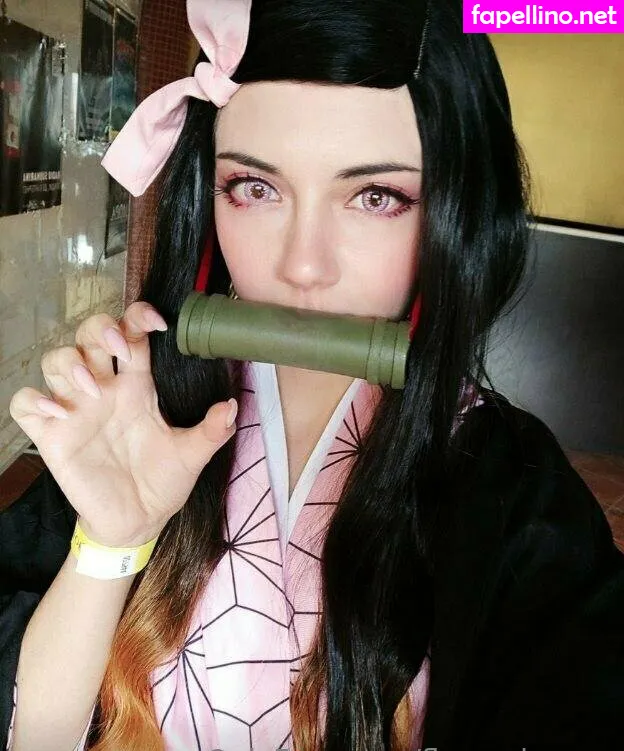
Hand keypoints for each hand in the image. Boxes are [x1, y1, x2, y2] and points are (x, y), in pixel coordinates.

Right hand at [9, 302, 236, 546]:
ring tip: (92, 388)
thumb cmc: (162, 482)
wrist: (138, 521)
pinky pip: (25, 404)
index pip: (131, 333)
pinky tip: (58, 412)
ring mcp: (76, 410)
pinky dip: (34, 399)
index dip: (138, 316)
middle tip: (120, 350)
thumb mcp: (191, 455)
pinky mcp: (53, 435)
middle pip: (89, 335)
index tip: (157, 323)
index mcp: (138, 387)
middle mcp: (105, 390)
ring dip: (70, 363)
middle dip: (100, 329)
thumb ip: (212, 431)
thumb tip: (232, 406)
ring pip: (56, 360)